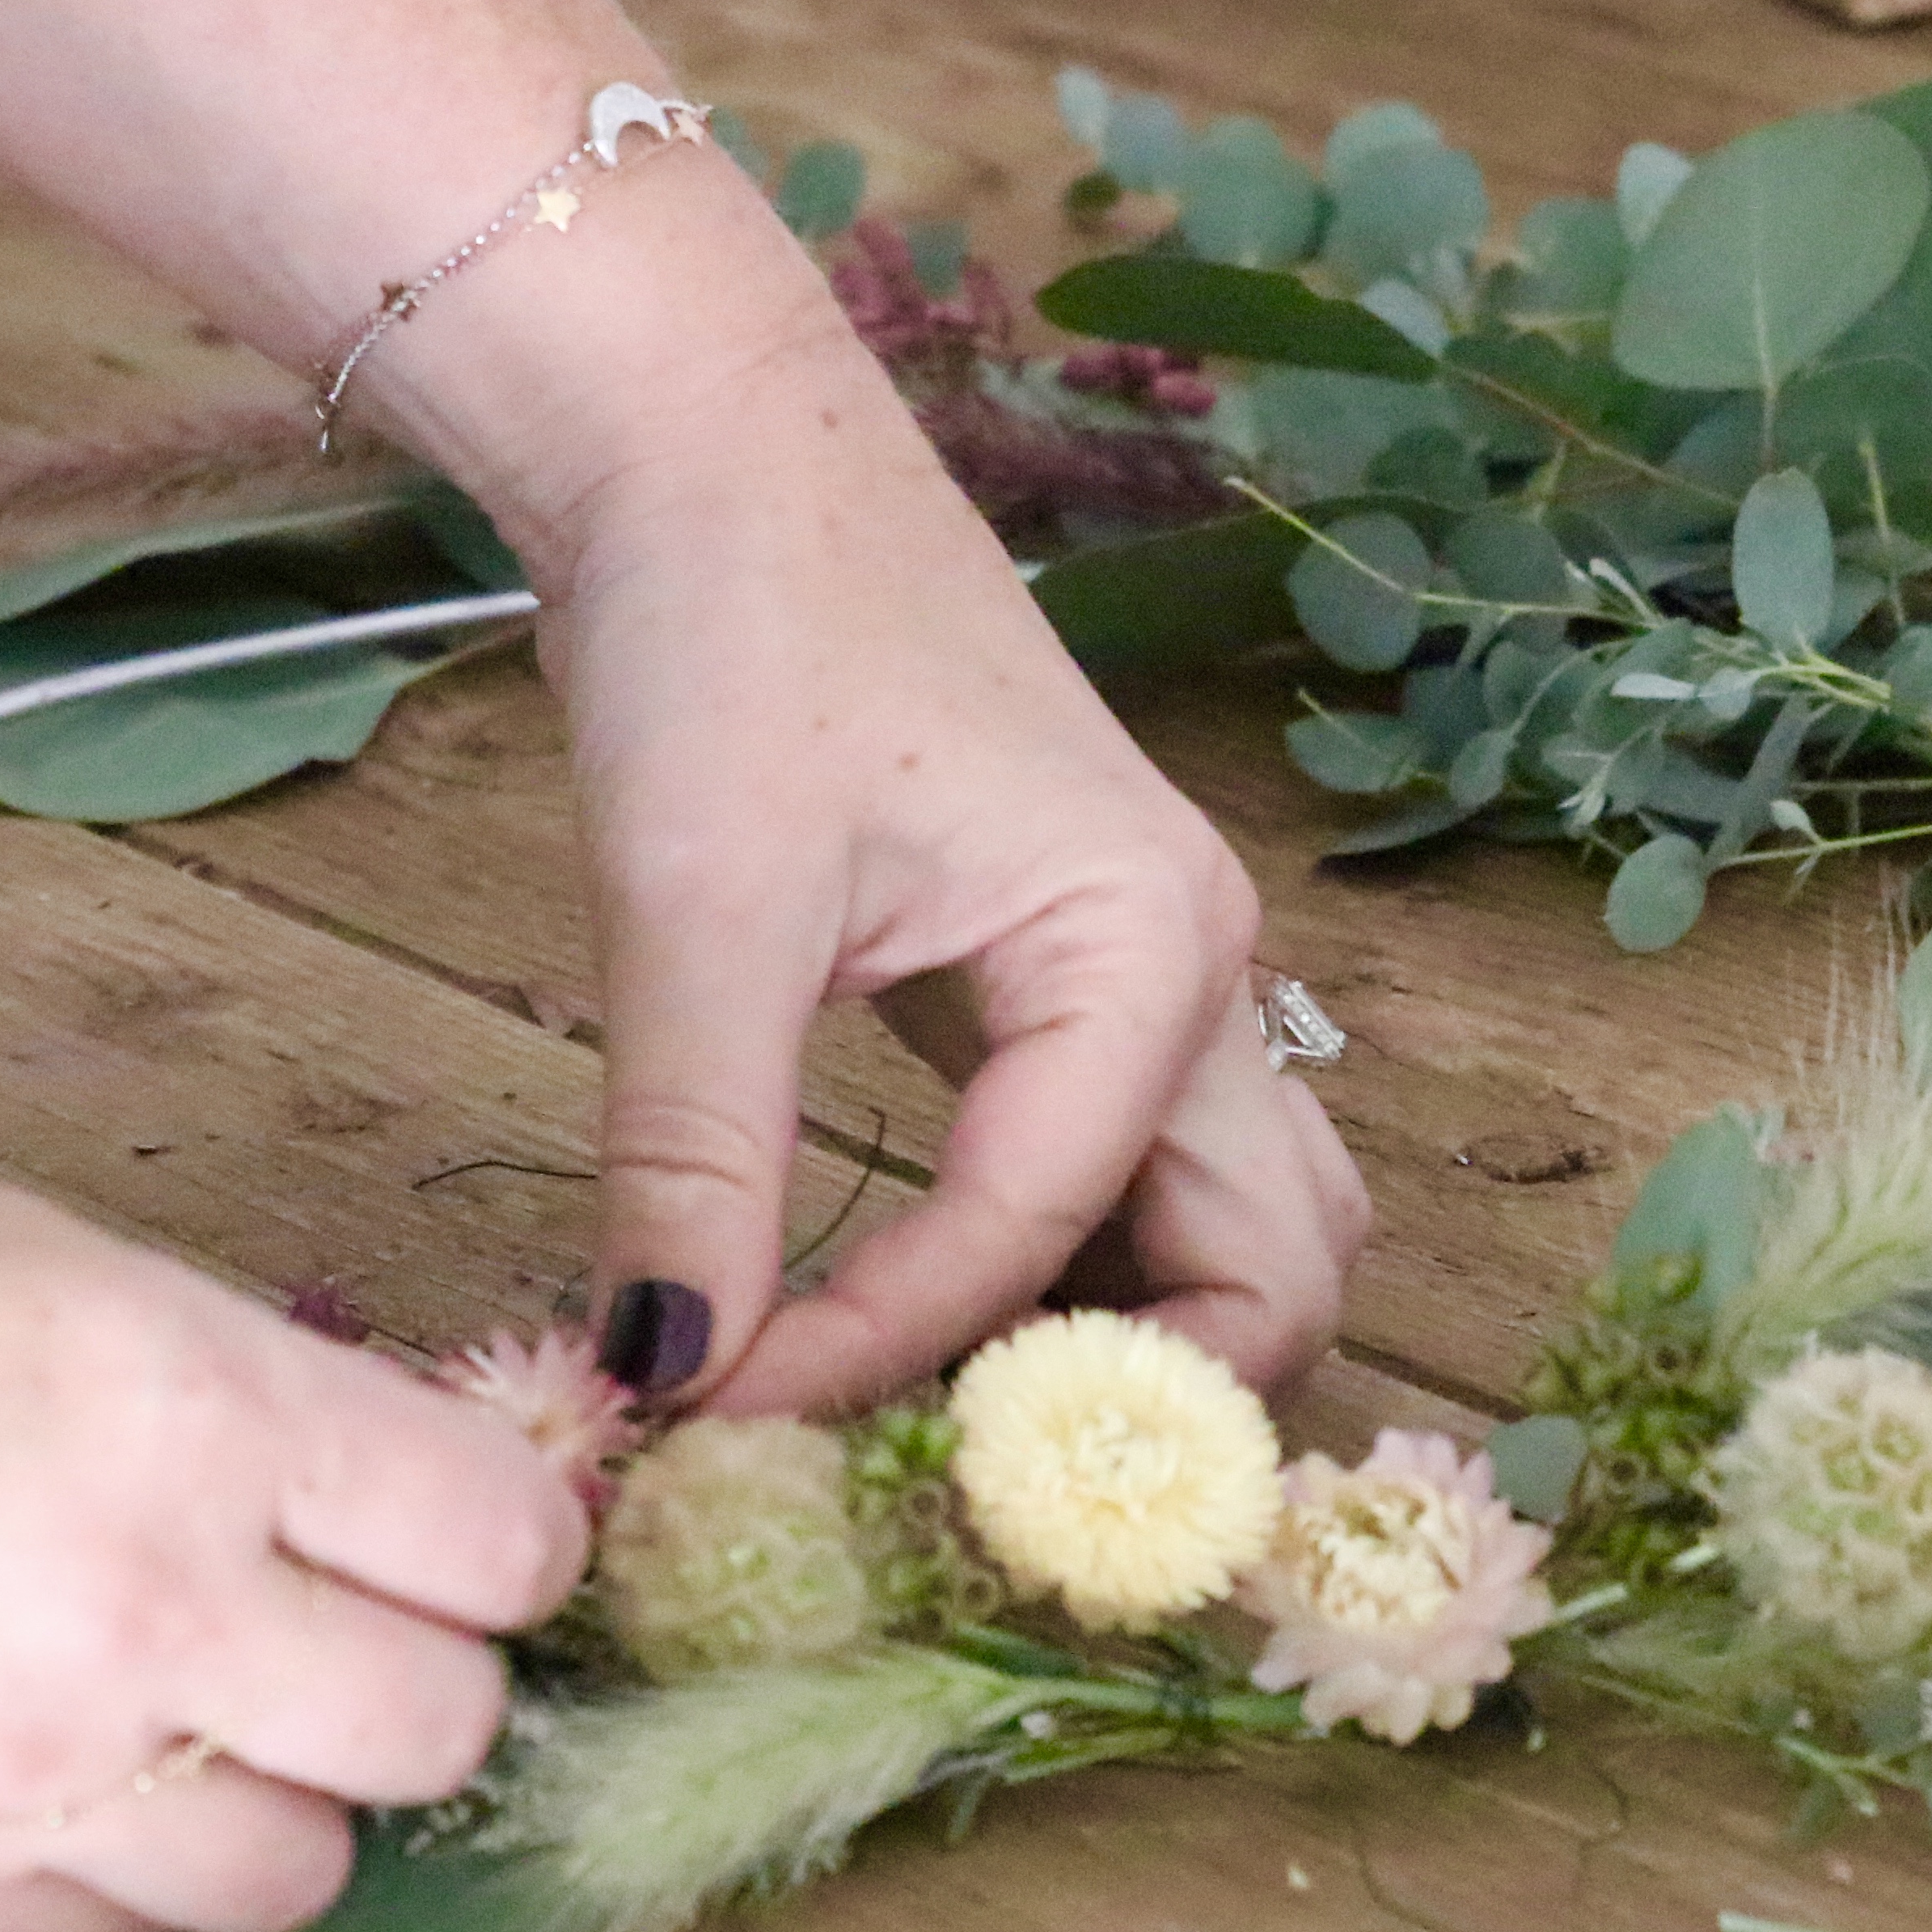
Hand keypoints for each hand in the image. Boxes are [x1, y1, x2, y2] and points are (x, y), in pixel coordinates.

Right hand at [0, 1109, 588, 1931]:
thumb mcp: (54, 1262)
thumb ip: (237, 1395)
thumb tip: (374, 1485)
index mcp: (207, 1416)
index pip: (504, 1545)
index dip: (500, 1543)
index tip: (453, 1536)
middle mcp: (157, 1614)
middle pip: (438, 1731)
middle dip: (408, 1680)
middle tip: (328, 1635)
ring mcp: (36, 1781)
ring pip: (303, 1875)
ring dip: (274, 1806)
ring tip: (180, 1730)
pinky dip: (115, 1887)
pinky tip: (44, 1796)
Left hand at [527, 319, 1372, 1418]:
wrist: (712, 450)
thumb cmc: (732, 630)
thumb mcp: (702, 915)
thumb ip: (694, 1166)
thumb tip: (661, 1386)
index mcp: (1149, 948)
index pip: (1044, 1233)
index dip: (885, 1354)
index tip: (718, 1422)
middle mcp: (1201, 979)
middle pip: (1269, 1273)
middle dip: (1132, 1411)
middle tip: (933, 1480)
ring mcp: (1157, 986)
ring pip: (1226, 1236)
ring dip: (1114, 1355)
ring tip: (926, 1423)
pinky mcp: (1078, 989)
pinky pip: (1127, 1183)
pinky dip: (1055, 1279)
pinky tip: (914, 1327)